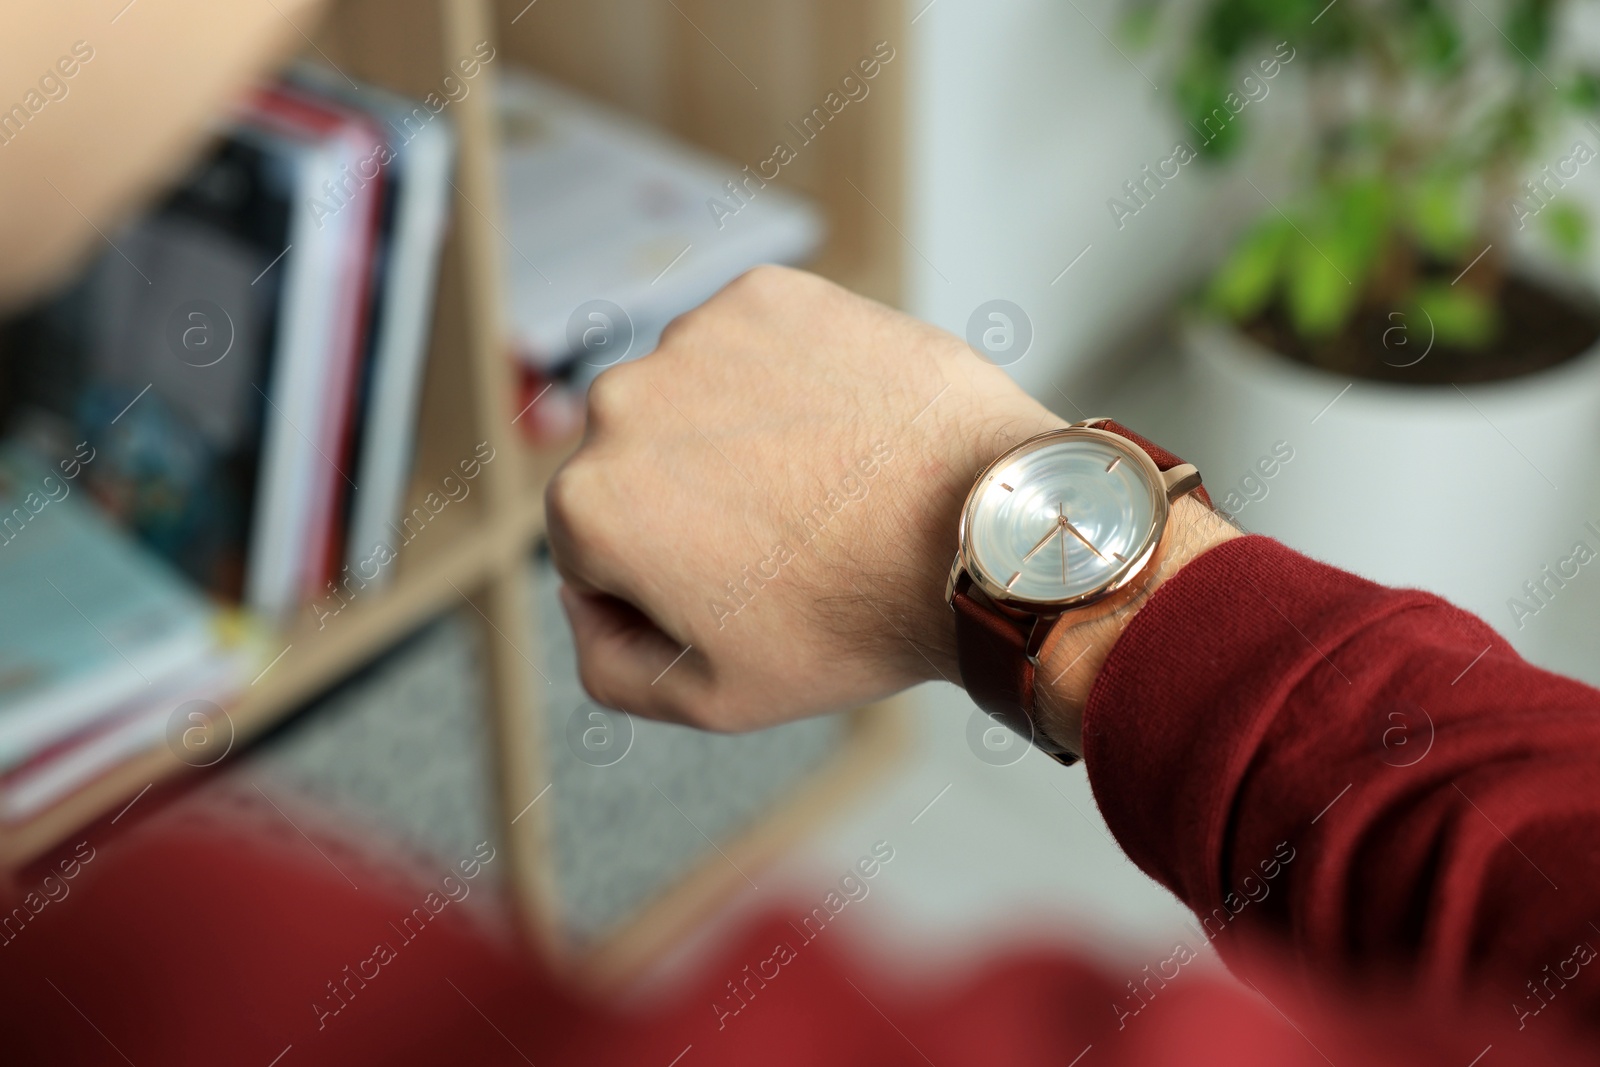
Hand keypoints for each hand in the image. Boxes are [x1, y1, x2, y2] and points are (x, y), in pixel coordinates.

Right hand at [545, 266, 1064, 728]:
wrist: (984, 532)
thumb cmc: (858, 618)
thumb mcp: (712, 696)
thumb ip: (608, 663)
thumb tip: (585, 600)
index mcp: (589, 503)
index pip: (592, 545)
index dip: (665, 579)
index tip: (739, 585)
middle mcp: (621, 403)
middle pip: (638, 462)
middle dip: (692, 499)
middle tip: (785, 538)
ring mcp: (696, 337)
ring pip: (693, 398)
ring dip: (737, 432)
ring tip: (823, 483)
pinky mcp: (767, 295)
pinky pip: (754, 345)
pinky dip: (788, 377)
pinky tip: (842, 426)